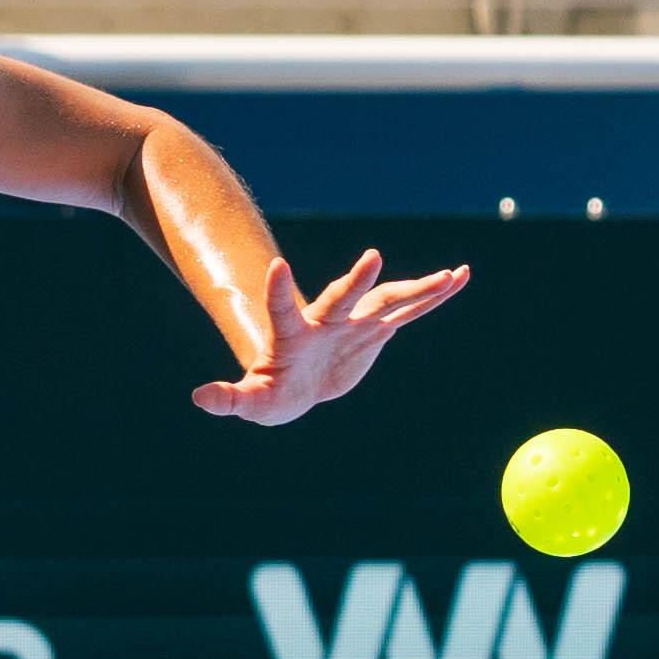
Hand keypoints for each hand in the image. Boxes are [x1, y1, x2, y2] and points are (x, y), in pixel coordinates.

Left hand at [190, 244, 471, 425]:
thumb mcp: (249, 401)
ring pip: (387, 302)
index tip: (278, 266)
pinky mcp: (376, 331)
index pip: (281, 308)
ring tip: (450, 274)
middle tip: (372, 257)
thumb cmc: (269, 393)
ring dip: (415, 289)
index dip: (278, 289)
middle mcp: (326, 321)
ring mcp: (355, 323)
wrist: (297, 382)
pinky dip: (433, 297)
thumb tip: (199, 398)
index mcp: (291, 335)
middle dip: (356, 282)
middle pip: (342, 299)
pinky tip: (459, 277)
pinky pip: (408, 312)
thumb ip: (228, 398)